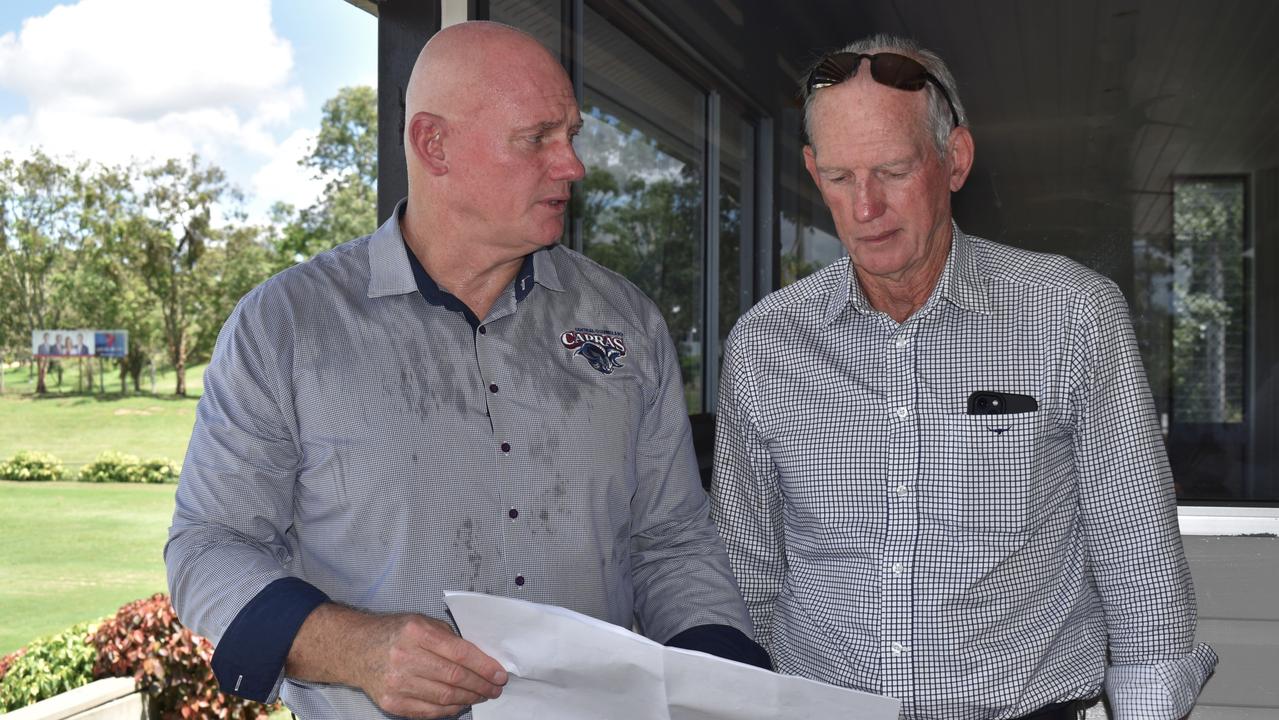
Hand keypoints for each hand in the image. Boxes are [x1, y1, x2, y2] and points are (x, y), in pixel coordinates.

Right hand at [287, 604, 507, 718]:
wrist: (355, 649)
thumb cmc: (394, 633)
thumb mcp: (422, 622)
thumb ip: (449, 638)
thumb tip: (480, 659)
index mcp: (416, 632)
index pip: (460, 653)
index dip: (484, 666)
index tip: (499, 674)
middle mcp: (405, 657)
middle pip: (454, 678)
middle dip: (481, 685)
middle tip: (495, 688)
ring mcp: (397, 683)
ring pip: (444, 697)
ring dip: (469, 699)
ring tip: (482, 696)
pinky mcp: (392, 702)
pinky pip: (429, 711)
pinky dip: (449, 709)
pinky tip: (461, 704)